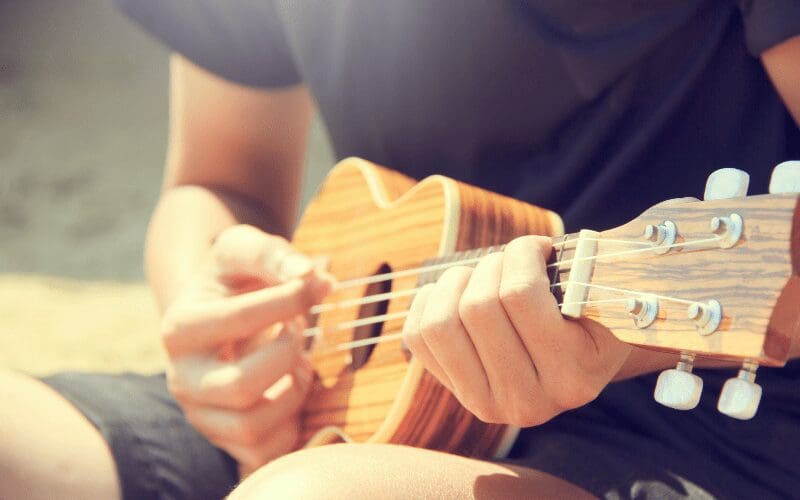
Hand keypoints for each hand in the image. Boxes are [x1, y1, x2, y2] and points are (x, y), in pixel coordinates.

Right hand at [159, 224, 331, 474]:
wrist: (221, 311)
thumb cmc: (237, 279)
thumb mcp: (246, 250)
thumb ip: (273, 254)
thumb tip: (309, 274)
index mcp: (180, 328)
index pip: (236, 320)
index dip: (287, 301)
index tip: (314, 285)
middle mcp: (181, 379)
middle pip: (241, 386)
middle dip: (287, 355)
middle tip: (299, 332)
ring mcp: (202, 415)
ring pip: (252, 426)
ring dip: (293, 391)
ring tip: (299, 362)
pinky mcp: (227, 440)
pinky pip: (266, 452)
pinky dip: (292, 424)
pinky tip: (292, 389)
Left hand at [402, 235, 630, 426]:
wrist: (581, 358)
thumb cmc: (592, 311)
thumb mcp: (605, 294)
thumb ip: (586, 270)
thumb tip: (539, 245)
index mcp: (574, 376)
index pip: (520, 295)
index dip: (521, 253)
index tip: (538, 245)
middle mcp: (531, 402)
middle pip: (478, 307)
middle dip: (491, 265)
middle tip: (509, 260)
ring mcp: (489, 404)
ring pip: (441, 324)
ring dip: (455, 282)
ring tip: (479, 274)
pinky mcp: (457, 394)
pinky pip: (417, 336)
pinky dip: (429, 301)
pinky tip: (456, 292)